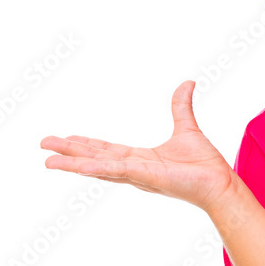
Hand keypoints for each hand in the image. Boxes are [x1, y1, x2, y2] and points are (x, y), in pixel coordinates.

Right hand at [40, 80, 237, 213]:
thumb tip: (187, 83)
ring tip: (48, 160)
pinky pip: (118, 172)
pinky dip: (97, 169)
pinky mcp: (147, 179)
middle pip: (96, 158)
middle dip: (70, 152)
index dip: (86, 145)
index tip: (66, 138)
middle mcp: (135, 169)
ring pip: (100, 167)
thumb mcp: (187, 128)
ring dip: (74, 163)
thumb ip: (181, 107)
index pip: (107, 150)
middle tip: (44, 147)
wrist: (220, 183)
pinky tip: (78, 166)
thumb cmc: (205, 164)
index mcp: (141, 159)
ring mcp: (139, 176)